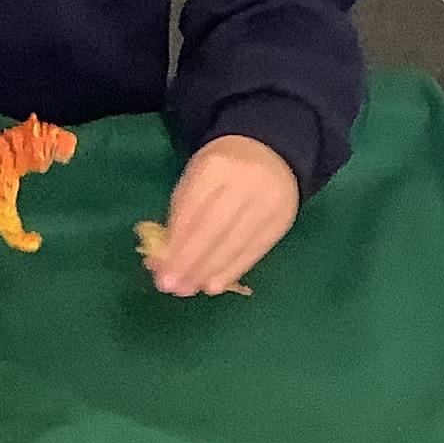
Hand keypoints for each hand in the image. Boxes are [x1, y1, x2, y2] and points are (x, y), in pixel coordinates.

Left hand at [148, 135, 297, 296]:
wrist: (270, 154)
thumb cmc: (222, 169)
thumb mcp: (196, 178)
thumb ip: (180, 215)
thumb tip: (164, 259)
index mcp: (217, 166)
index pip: (193, 211)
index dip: (178, 244)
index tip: (162, 270)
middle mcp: (246, 184)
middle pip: (214, 230)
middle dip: (191, 262)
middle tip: (172, 286)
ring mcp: (267, 203)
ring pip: (234, 244)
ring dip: (209, 271)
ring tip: (189, 289)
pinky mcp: (281, 222)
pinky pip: (254, 251)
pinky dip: (232, 271)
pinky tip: (214, 285)